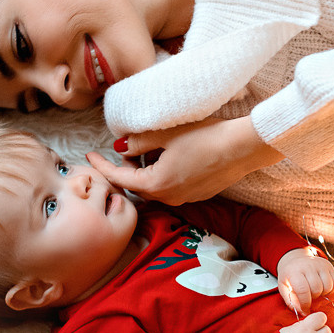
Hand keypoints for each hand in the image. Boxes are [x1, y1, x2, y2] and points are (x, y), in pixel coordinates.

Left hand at [87, 116, 281, 205]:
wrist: (244, 147)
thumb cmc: (206, 136)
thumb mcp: (166, 134)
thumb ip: (139, 141)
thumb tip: (122, 146)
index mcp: (156, 185)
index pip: (119, 178)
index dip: (102, 167)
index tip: (89, 156)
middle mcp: (169, 198)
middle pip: (137, 185)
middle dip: (127, 168)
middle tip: (127, 147)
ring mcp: (185, 198)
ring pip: (155, 186)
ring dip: (147, 170)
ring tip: (152, 146)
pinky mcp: (199, 194)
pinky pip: (172, 186)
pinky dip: (163, 173)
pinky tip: (172, 154)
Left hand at [278, 248, 333, 314]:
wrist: (295, 259)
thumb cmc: (290, 276)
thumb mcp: (284, 287)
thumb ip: (291, 301)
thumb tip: (303, 312)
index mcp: (294, 271)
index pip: (303, 290)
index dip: (305, 304)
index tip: (305, 310)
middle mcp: (308, 266)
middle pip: (317, 289)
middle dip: (314, 297)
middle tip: (309, 296)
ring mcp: (320, 264)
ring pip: (328, 286)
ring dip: (322, 293)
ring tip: (315, 291)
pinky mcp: (329, 265)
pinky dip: (330, 289)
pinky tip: (322, 288)